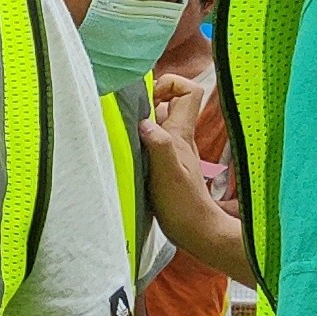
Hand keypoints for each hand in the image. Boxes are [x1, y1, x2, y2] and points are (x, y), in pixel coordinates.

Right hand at [135, 106, 253, 283]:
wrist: (194, 231)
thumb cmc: (183, 204)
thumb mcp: (168, 172)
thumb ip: (158, 145)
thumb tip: (144, 121)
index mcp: (181, 133)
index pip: (189, 91)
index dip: (171, 84)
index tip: (150, 96)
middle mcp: (177, 137)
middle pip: (169, 102)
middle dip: (149, 98)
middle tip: (129, 111)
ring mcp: (170, 151)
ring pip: (157, 122)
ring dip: (140, 120)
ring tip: (122, 130)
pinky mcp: (161, 165)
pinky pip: (149, 142)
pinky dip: (137, 140)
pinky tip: (125, 152)